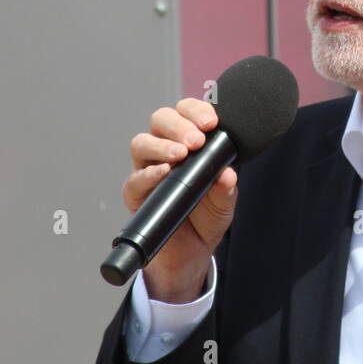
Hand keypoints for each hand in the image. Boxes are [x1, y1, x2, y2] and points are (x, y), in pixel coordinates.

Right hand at [124, 98, 237, 302]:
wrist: (193, 252)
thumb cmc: (207, 217)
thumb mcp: (224, 201)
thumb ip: (226, 187)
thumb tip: (227, 174)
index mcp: (187, 141)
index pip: (186, 113)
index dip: (197, 111)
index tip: (212, 122)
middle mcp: (164, 149)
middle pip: (161, 119)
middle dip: (179, 124)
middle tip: (197, 140)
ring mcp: (147, 169)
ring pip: (142, 142)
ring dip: (162, 144)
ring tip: (181, 154)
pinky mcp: (136, 193)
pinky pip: (135, 178)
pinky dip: (148, 173)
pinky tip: (164, 173)